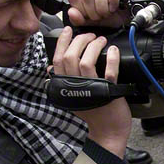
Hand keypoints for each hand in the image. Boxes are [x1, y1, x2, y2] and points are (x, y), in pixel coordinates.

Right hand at [51, 26, 130, 156]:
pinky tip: (114, 51)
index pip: (57, 60)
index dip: (61, 42)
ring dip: (94, 46)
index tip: (68, 31)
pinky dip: (112, 58)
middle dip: (80, 41)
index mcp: (65, 86)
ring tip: (101, 41)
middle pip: (70, 57)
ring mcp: (92, 89)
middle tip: (90, 36)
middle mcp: (75, 86)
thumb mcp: (72, 97)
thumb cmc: (93, 113)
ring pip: (86, 61)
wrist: (108, 132)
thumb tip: (49, 68)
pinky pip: (109, 71)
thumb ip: (62, 82)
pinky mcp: (109, 91)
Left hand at [66, 0, 130, 26]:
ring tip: (107, 12)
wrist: (126, 16)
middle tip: (100, 15)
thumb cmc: (109, 14)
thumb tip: (72, 13)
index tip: (88, 15)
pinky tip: (115, 7)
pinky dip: (113, 5)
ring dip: (103, 8)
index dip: (81, 10)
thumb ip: (77, 19)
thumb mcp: (89, 20)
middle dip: (93, 12)